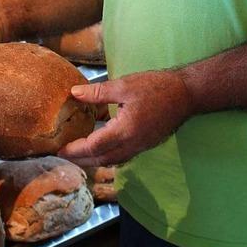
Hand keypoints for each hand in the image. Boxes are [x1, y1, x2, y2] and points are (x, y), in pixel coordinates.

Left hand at [58, 70, 192, 166]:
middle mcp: (132, 144)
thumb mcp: (124, 85)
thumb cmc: (156, 87)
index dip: (75, 150)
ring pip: (112, 161)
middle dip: (81, 160)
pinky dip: (106, 156)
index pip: (94, 147)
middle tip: (64, 155)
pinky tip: (99, 147)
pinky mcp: (145, 145)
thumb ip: (97, 93)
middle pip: (101, 159)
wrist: (186, 95)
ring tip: (78, 154)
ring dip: (93, 160)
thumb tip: (74, 93)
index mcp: (125, 130)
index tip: (60, 149)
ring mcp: (140, 147)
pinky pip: (122, 157)